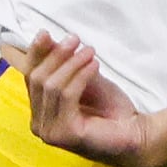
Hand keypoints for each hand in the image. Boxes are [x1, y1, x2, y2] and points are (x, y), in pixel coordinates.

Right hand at [17, 30, 162, 166]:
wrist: (135, 132)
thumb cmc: (110, 108)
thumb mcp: (85, 79)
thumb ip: (65, 63)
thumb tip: (47, 38)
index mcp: (40, 110)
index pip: (30, 77)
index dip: (36, 53)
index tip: (46, 33)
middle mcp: (38, 123)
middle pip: (37, 79)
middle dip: (55, 55)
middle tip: (75, 39)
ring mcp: (49, 131)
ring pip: (51, 86)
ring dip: (71, 63)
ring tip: (90, 51)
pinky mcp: (64, 133)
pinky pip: (67, 96)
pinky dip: (80, 76)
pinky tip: (94, 65)